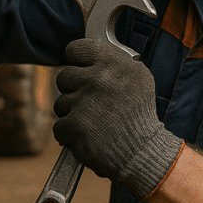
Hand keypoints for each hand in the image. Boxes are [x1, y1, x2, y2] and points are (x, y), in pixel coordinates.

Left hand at [53, 38, 183, 199]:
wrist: (143, 153)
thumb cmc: (140, 116)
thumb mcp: (138, 79)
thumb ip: (113, 62)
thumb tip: (89, 55)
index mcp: (114, 63)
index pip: (77, 48)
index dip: (75, 60)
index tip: (80, 68)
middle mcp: (98, 79)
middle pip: (64, 76)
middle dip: (73, 90)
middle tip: (91, 103)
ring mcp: (84, 102)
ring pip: (60, 103)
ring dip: (72, 113)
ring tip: (93, 122)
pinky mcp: (74, 126)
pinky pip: (59, 125)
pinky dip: (70, 134)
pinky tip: (88, 136)